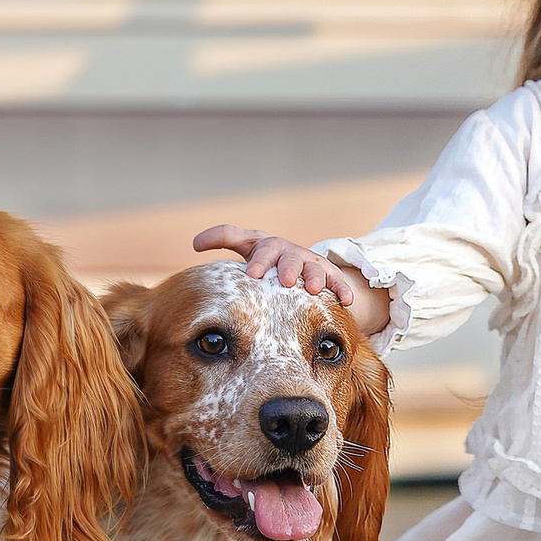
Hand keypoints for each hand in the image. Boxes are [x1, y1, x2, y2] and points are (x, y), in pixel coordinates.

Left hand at [192, 225, 391, 335]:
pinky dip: (342, 290)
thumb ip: (222, 238)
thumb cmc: (265, 257)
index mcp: (267, 246)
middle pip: (289, 258)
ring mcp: (311, 263)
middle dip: (288, 268)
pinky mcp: (329, 275)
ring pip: (315, 268)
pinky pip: (338, 281)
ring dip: (314, 278)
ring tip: (312, 290)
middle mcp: (289, 252)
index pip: (260, 248)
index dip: (259, 261)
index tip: (252, 274)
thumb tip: (194, 243)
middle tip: (285, 281)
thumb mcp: (247, 245)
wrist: (299, 263)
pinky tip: (345, 302)